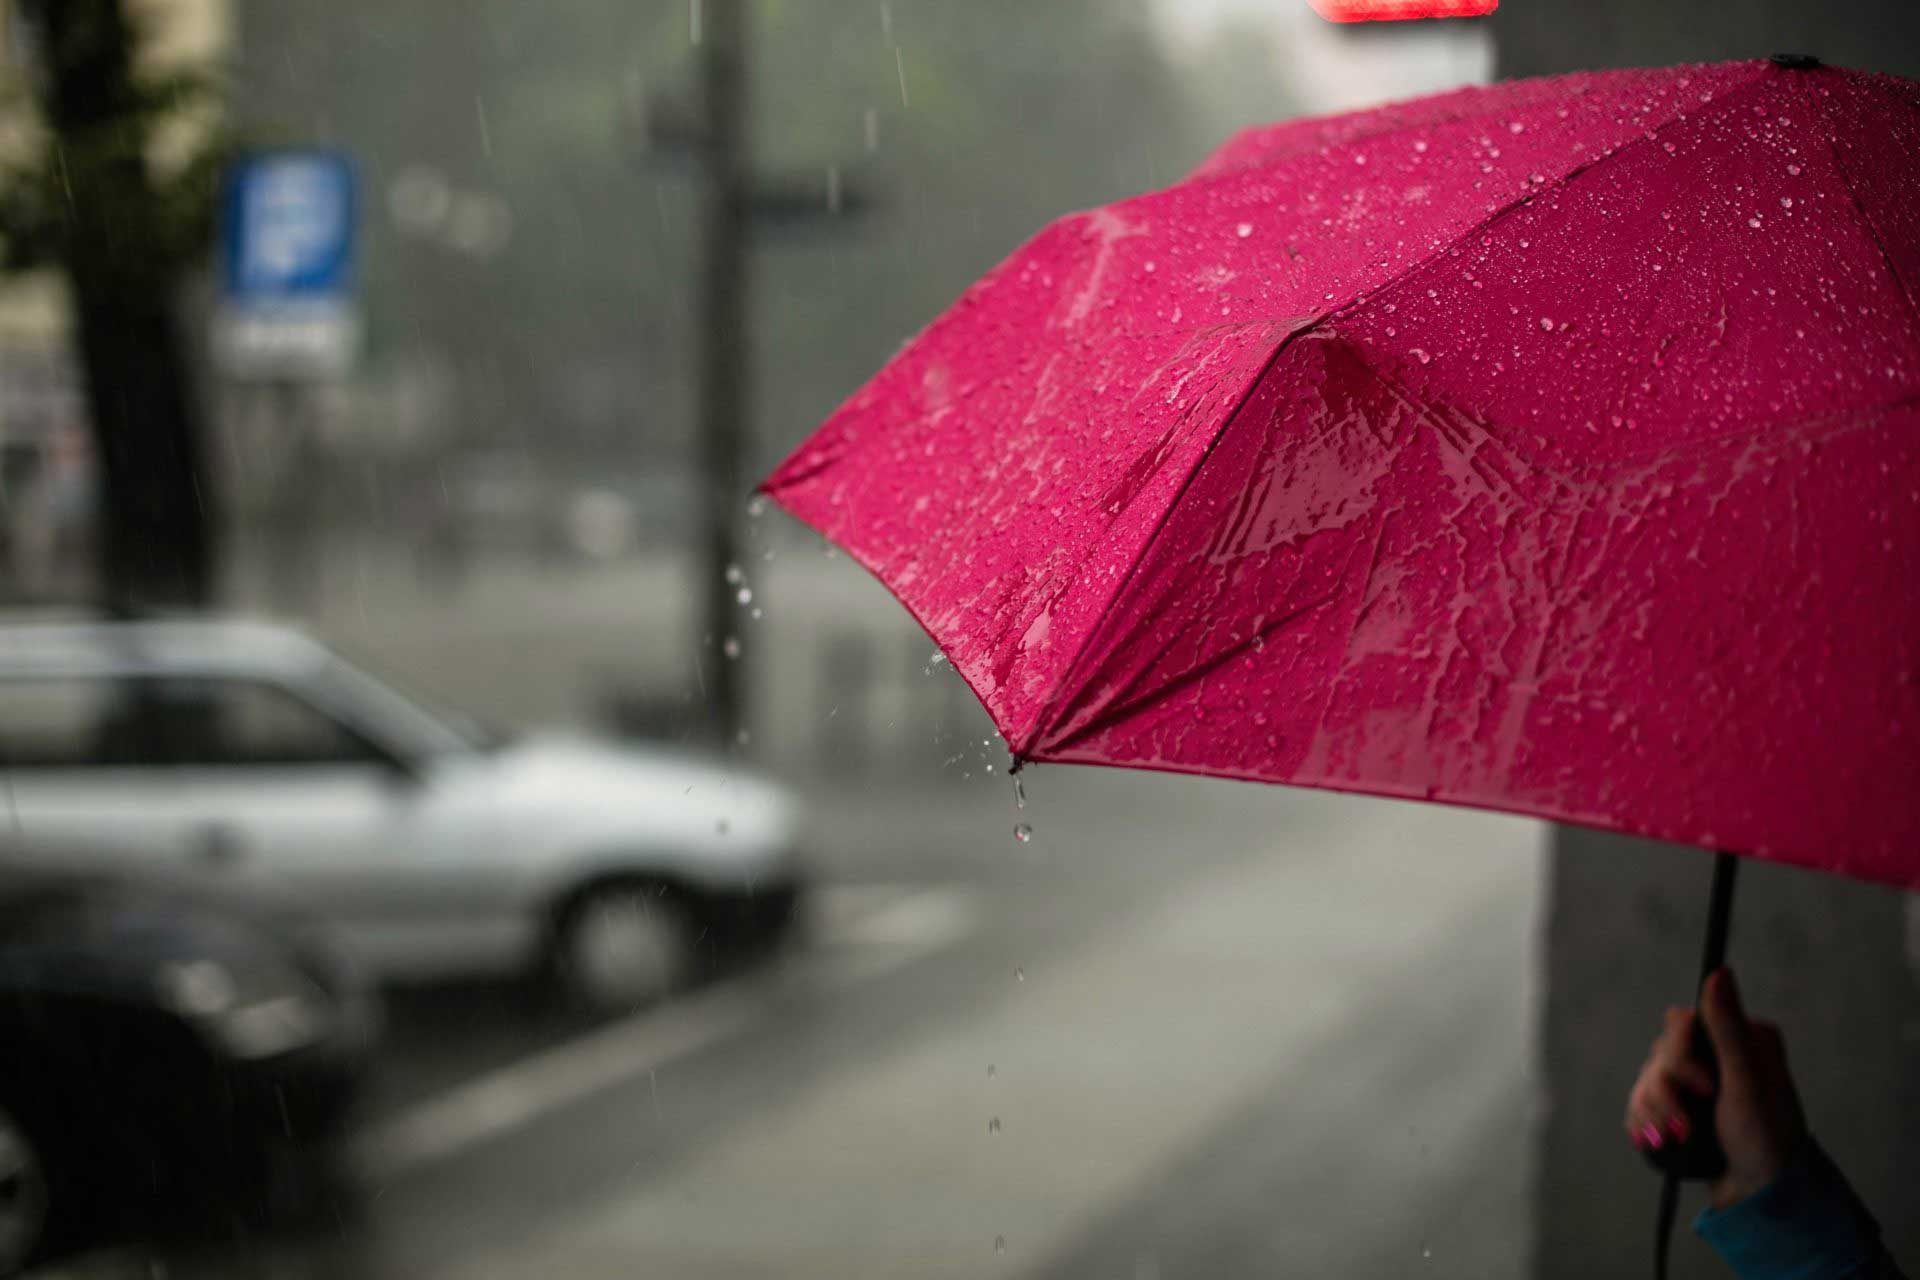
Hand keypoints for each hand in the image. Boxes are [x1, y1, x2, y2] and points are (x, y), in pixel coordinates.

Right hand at [1624, 967, 1806, 1209]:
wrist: (1760, 1195)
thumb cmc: (1765, 1139)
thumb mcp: (1747, 1083)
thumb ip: (1727, 1028)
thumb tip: (1719, 971)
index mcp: (1741, 1038)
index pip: (1680, 1023)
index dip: (1680, 1056)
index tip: (1705, 1088)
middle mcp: (1718, 1054)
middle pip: (1660, 1054)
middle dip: (1666, 1093)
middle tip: (1688, 1124)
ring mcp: (1698, 1082)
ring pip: (1646, 1079)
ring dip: (1654, 1112)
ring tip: (1674, 1139)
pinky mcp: (1682, 1107)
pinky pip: (1642, 1102)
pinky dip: (1645, 1121)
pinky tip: (1657, 1139)